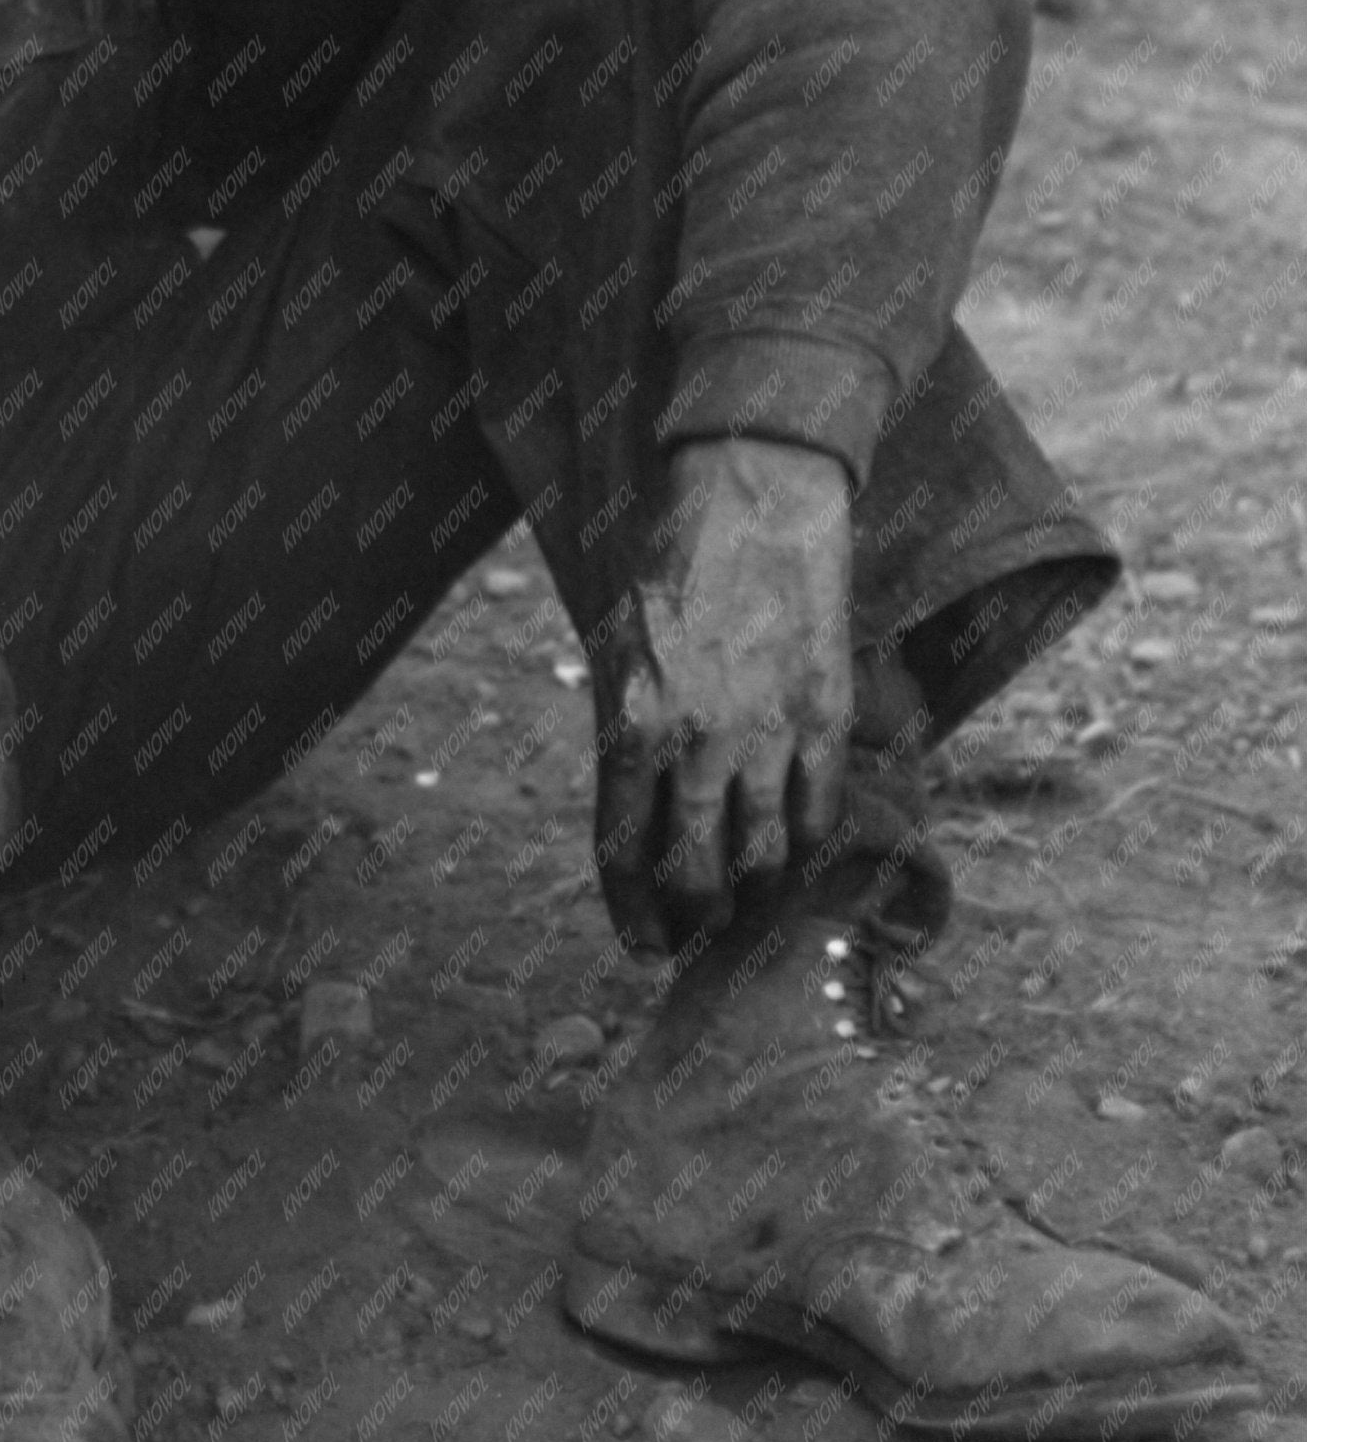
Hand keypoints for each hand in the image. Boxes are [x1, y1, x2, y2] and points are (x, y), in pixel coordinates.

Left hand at [591, 438, 855, 955]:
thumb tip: (642, 813)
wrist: (750, 495)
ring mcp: (765, 732)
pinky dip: (808, 849)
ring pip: (762, 858)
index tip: (643, 946)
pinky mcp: (823, 713)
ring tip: (748, 909)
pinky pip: (819, 812)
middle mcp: (695, 742)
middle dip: (693, 921)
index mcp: (630, 723)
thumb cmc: (670, 564)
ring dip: (753, 898)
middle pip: (693, 875)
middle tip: (697, 937)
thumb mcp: (618, 648)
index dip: (633, 912)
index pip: (622, 852)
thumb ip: (629, 733)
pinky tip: (797, 858)